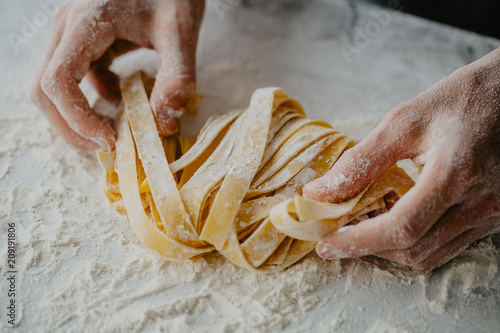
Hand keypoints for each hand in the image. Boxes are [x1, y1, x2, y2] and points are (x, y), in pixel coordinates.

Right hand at [31, 0, 204, 150]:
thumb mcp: (180, 31)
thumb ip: (177, 76)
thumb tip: (164, 124)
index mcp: (86, 23)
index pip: (58, 81)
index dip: (77, 119)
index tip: (110, 140)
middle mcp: (68, 27)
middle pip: (45, 89)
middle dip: (70, 126)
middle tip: (105, 146)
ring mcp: (72, 33)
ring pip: (54, 85)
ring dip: (77, 115)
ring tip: (112, 131)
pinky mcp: (82, 39)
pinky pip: (74, 76)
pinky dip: (91, 97)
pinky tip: (120, 99)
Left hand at [303, 48, 499, 271]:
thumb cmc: (461, 100)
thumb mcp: (404, 121)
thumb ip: (360, 160)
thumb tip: (319, 192)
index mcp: (456, 173)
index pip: (401, 227)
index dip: (358, 241)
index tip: (326, 245)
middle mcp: (480, 203)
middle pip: (413, 250)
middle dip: (368, 247)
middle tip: (338, 232)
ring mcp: (491, 215)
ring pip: (429, 255)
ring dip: (389, 247)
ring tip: (364, 221)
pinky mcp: (493, 218)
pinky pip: (446, 246)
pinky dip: (413, 241)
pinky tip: (394, 217)